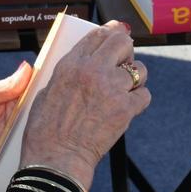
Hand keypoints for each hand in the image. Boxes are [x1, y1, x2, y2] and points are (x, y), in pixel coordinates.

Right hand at [19, 21, 150, 190]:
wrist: (56, 159)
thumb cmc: (46, 130)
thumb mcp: (47, 91)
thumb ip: (67, 74)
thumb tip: (82, 66)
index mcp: (70, 64)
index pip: (96, 35)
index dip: (109, 32)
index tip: (115, 34)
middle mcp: (93, 70)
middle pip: (122, 42)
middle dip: (125, 49)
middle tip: (123, 61)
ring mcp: (111, 89)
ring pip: (139, 70)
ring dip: (134, 78)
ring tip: (124, 89)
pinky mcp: (125, 109)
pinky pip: (144, 95)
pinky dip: (139, 100)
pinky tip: (128, 106)